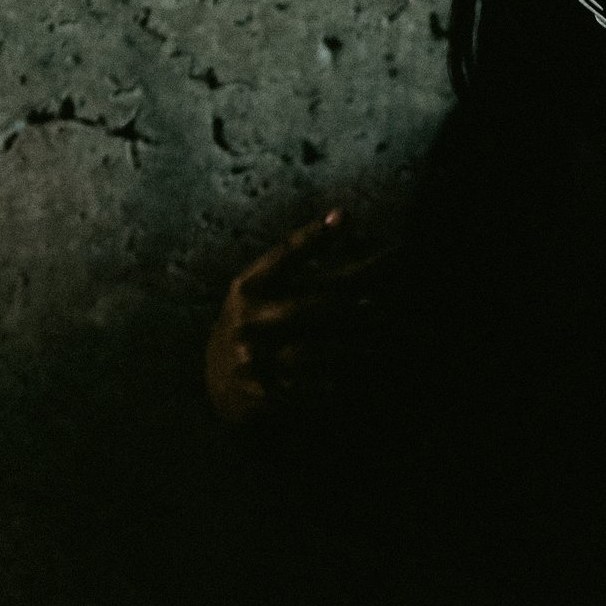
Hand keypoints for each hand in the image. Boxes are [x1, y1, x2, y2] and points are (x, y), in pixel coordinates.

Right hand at [203, 210, 380, 428]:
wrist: (218, 380)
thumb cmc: (255, 322)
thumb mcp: (265, 289)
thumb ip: (303, 260)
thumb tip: (346, 215)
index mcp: (248, 287)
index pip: (282, 256)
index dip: (312, 237)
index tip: (346, 217)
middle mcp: (248, 319)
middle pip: (309, 306)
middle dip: (353, 304)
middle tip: (388, 302)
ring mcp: (254, 357)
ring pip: (314, 351)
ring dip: (354, 349)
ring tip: (385, 347)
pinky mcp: (264, 390)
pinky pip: (309, 387)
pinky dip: (338, 384)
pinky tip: (363, 380)